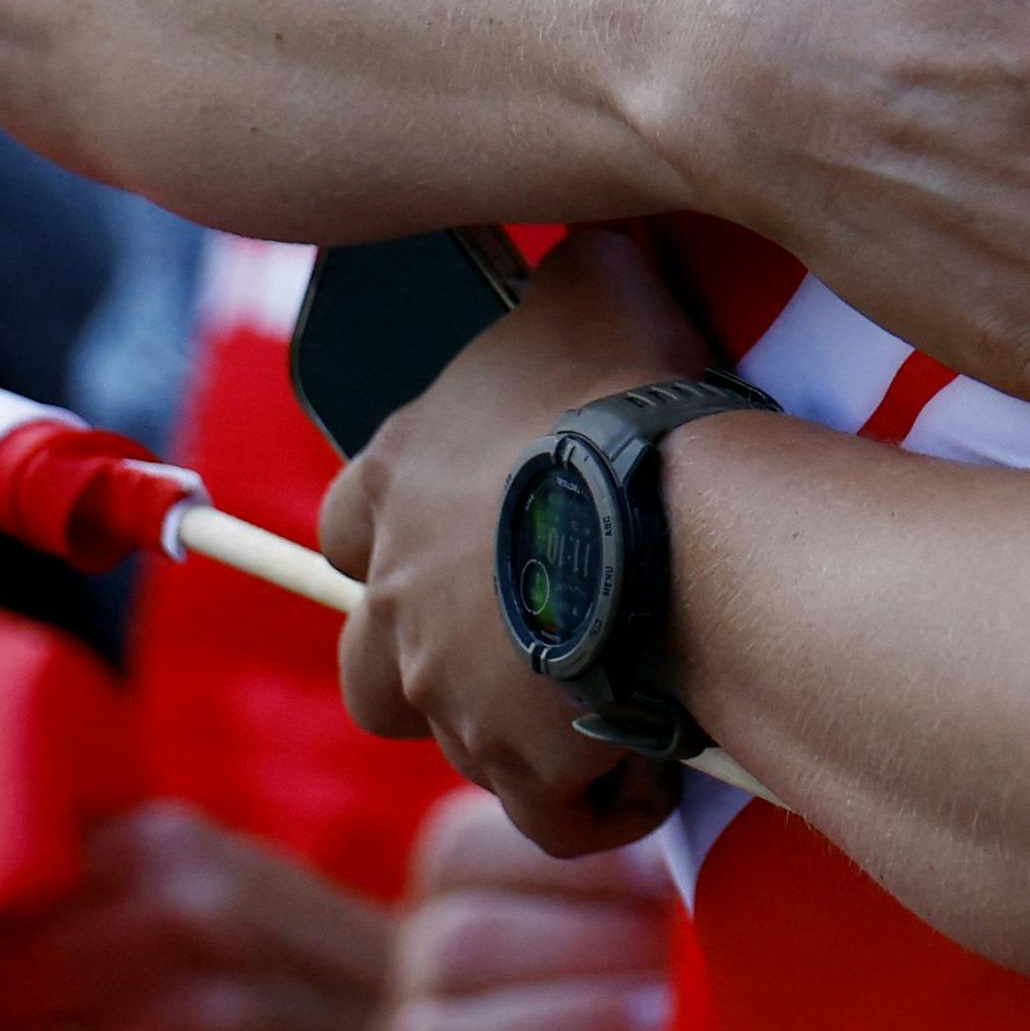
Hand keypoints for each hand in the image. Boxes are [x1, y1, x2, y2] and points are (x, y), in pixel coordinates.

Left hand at [324, 231, 725, 856]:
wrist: (684, 516)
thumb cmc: (635, 391)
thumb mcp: (597, 280)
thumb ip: (573, 265)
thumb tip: (597, 222)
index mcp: (396, 478)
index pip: (345, 527)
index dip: (398, 541)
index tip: (476, 536)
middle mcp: (399, 593)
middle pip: (373, 663)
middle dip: (438, 665)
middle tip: (539, 643)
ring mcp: (448, 687)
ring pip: (462, 737)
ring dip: (525, 728)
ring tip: (619, 697)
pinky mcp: (515, 760)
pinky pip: (548, 808)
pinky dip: (594, 799)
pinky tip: (655, 763)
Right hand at [382, 791, 671, 1030]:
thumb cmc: (685, 1026)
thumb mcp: (679, 944)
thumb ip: (676, 892)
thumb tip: (720, 842)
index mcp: (473, 896)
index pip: (468, 851)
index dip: (571, 862)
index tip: (672, 870)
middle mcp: (427, 983)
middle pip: (463, 944)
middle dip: (589, 946)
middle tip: (687, 963)